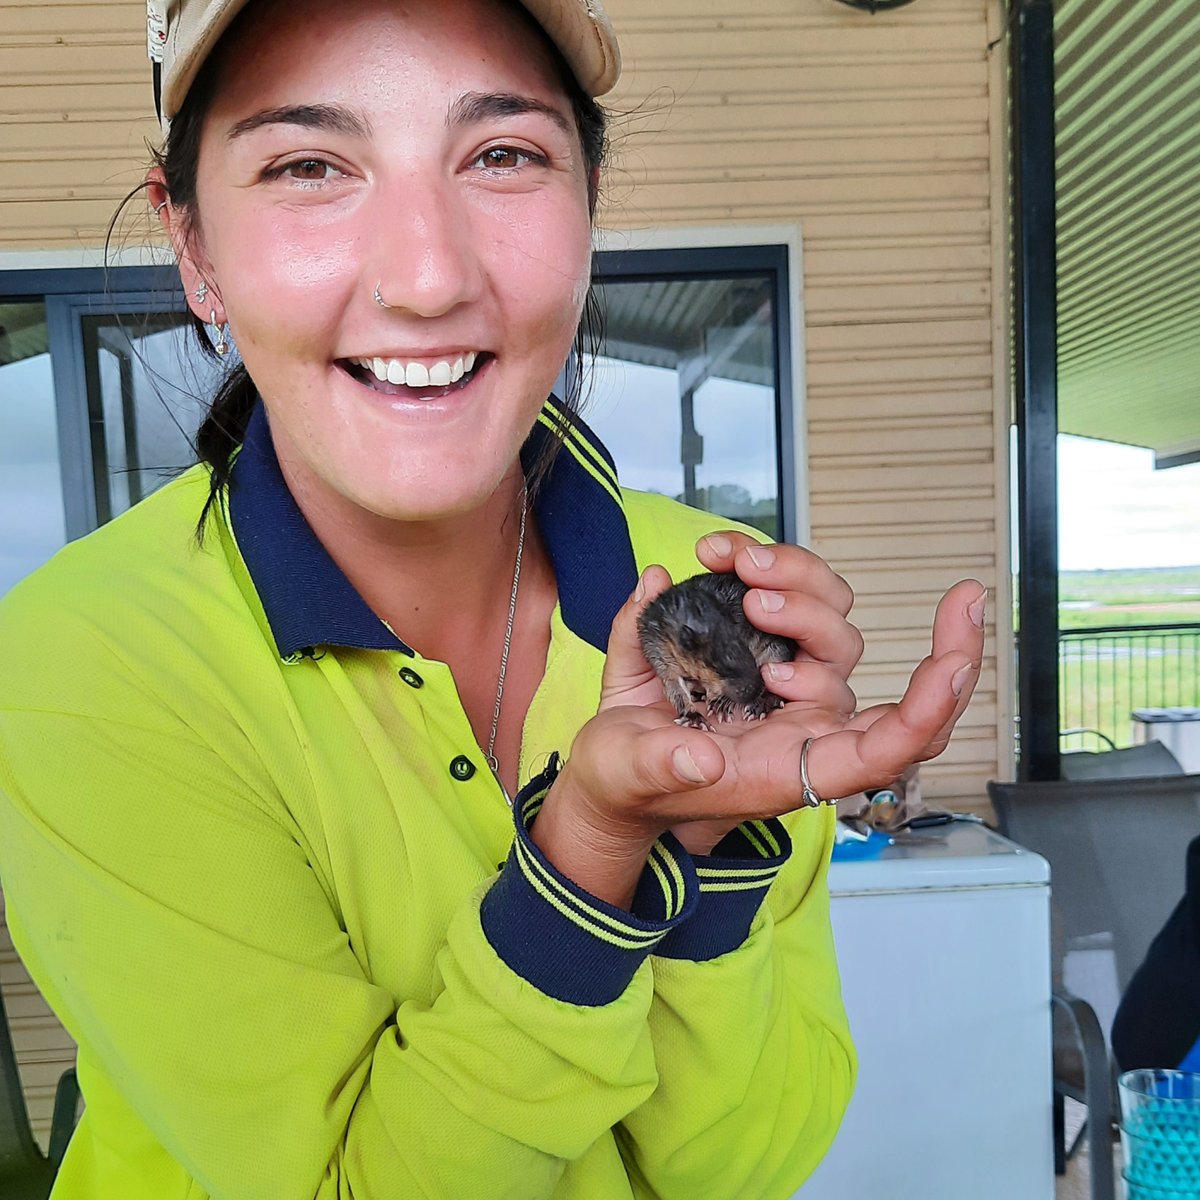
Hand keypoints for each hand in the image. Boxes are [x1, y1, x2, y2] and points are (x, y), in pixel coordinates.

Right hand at [531, 534, 985, 904]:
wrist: (612, 766)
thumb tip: (701, 757)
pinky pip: (791, 596)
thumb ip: (665, 766)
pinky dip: (763, 565)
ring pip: (830, 620)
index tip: (957, 658)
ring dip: (793, 577)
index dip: (930, 708)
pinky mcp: (757, 645)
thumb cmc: (630, 782)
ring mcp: (784, 682)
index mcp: (787, 768)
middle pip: (849, 661)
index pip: (885, 749)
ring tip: (730, 559)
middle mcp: (801, 723)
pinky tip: (715, 555)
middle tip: (751, 593)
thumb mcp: (632, 776)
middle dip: (814, 613)